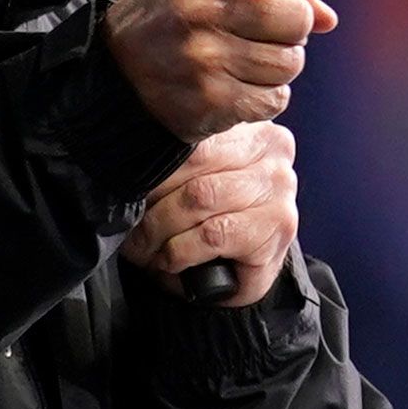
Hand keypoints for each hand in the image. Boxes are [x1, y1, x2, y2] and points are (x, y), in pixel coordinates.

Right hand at [104, 0, 352, 141]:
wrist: (117, 76)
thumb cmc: (174, 15)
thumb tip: (329, 18)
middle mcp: (197, 7)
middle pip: (294, 18)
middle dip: (292, 27)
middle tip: (263, 30)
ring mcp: (202, 57)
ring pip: (290, 63)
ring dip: (280, 64)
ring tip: (243, 58)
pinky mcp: (208, 100)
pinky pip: (275, 99)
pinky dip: (267, 95)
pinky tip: (236, 85)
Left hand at [124, 123, 302, 306]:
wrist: (236, 280)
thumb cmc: (210, 223)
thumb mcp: (193, 180)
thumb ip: (178, 158)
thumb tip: (131, 156)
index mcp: (252, 128)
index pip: (192, 134)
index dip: (154, 163)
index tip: (127, 184)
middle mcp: (274, 154)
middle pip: (195, 164)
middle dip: (152, 197)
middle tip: (128, 221)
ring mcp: (280, 192)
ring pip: (200, 197)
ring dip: (160, 228)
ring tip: (143, 245)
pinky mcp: (276, 231)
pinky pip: (212, 233)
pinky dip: (180, 250)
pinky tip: (171, 260)